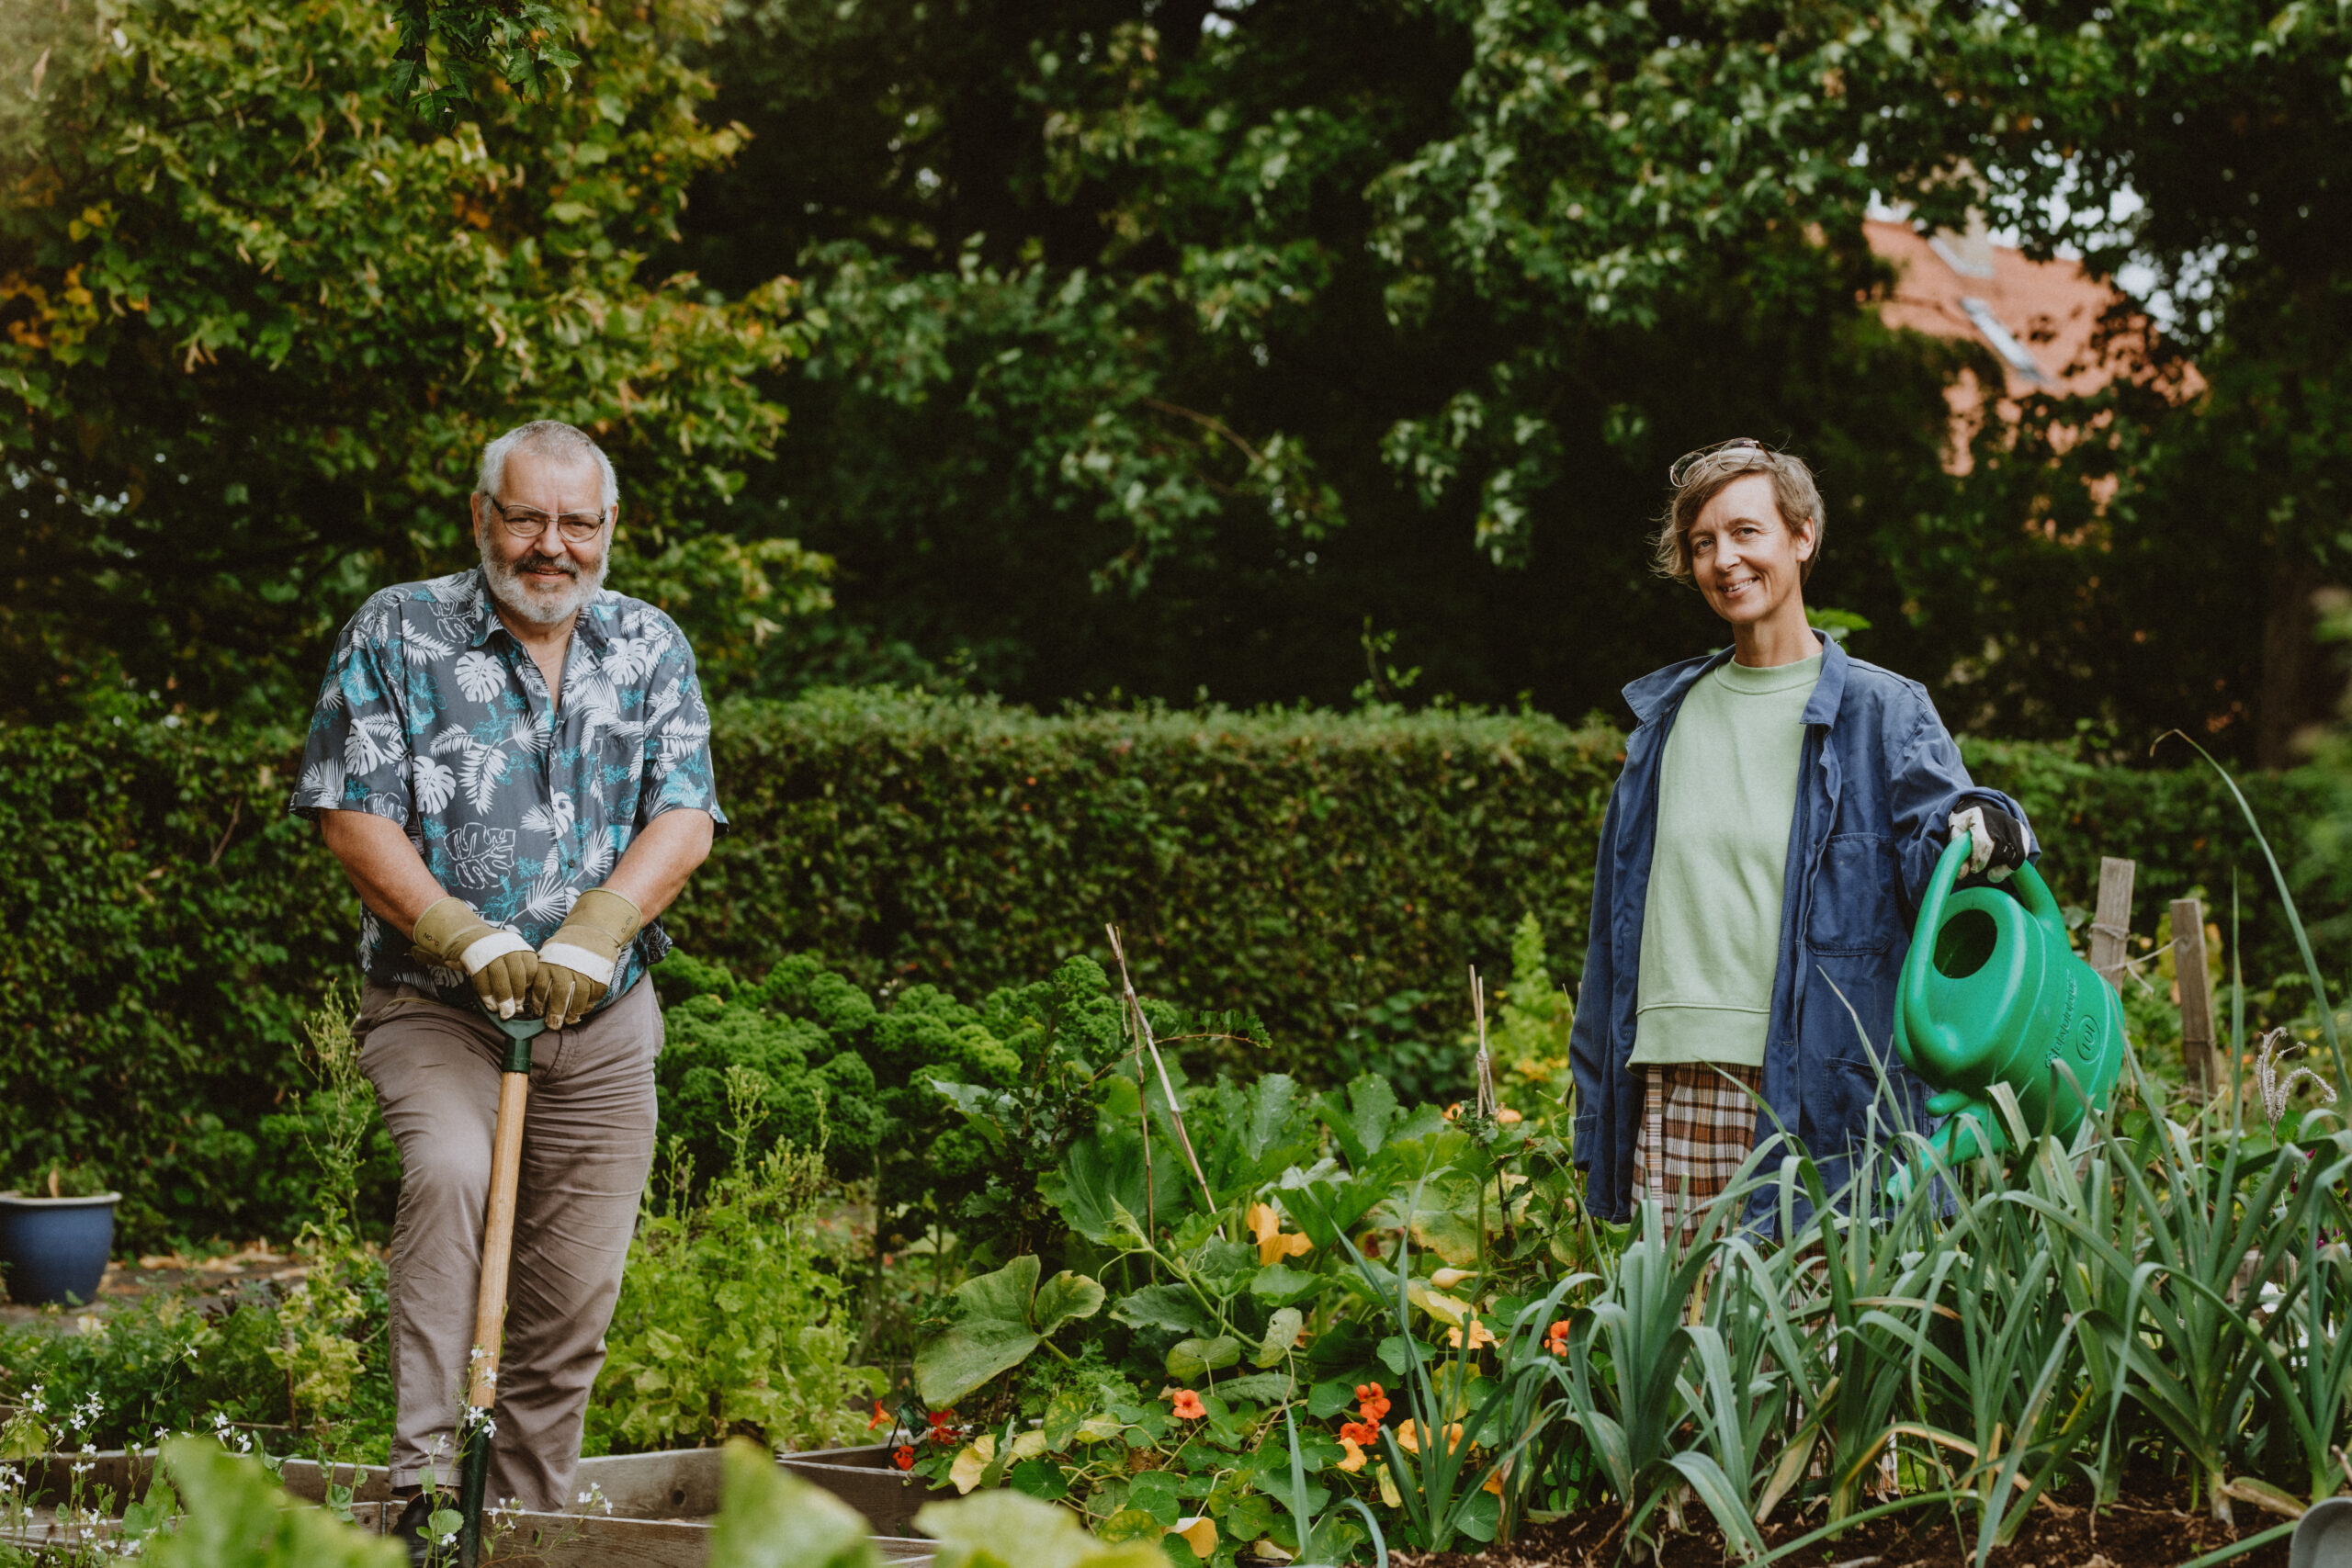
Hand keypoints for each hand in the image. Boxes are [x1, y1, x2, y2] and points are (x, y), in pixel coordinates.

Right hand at [409, 896, 537, 1018]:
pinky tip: (490, 1006)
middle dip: (518, 995)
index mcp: (520, 947)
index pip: (532, 967)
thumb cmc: (495, 952)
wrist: (468, 935)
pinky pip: (481, 979)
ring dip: (503, 998)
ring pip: (499, 977)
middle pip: (517, 974)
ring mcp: (490, 952)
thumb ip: (519, 973)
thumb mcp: (511, 955)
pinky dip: (486, 995)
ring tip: (504, 1013)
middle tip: (517, 1010)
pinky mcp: (474, 958)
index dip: (531, 985)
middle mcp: (507, 947)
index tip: (529, 997)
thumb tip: (527, 1000)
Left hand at [530, 887, 643, 1028]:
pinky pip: (594, 997)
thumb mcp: (548, 955)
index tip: (539, 1013)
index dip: (539, 1005)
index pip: (541, 991)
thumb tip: (531, 998)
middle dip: (555, 1014)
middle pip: (559, 998)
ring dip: (572, 1014)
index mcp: (549, 964)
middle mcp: (566, 970)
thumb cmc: (565, 947)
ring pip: (578, 1001)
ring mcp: (585, 974)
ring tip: (569, 1020)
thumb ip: (541, 975)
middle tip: (553, 1025)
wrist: (593, 931)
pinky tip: (583, 1010)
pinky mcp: (600, 978)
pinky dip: (589, 1005)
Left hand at [1948, 804, 2028, 881]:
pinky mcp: (2021, 830)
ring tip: (1993, 874)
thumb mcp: (1955, 835)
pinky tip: (2003, 869)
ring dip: (2004, 868)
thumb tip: (1961, 874)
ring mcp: (2012, 823)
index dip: (1979, 859)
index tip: (1974, 869)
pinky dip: (2013, 865)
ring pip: (2014, 853)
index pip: (1983, 841)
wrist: (1978, 812)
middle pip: (2000, 848)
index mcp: (1978, 815)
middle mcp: (1998, 817)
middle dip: (1990, 864)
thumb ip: (1956, 853)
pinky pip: (2023, 853)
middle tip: (1981, 871)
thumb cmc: (1964, 826)